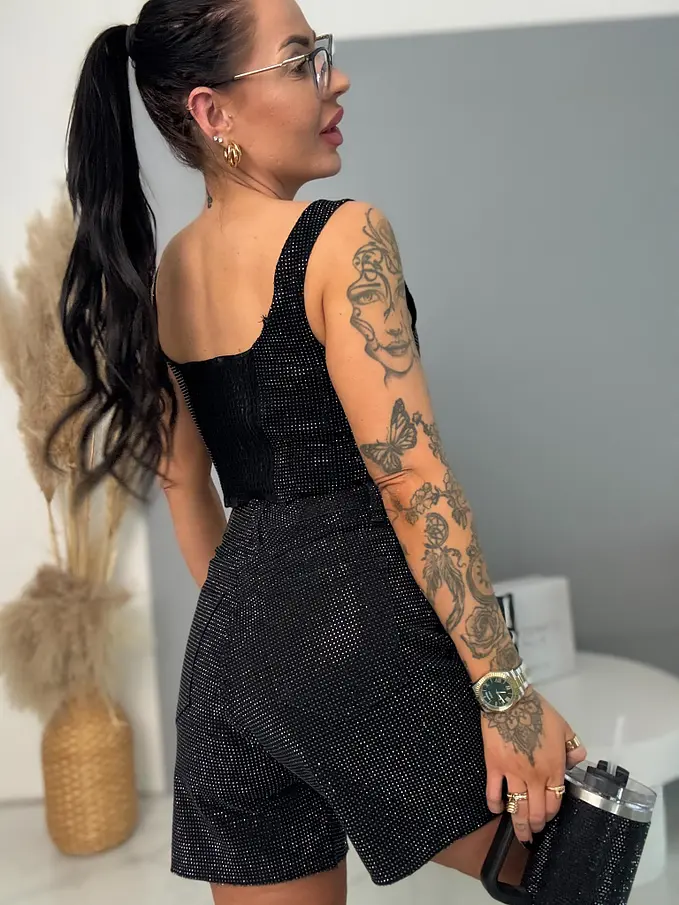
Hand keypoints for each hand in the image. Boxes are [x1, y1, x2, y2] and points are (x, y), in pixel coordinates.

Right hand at [482, 688, 587, 843]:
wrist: (510, 701)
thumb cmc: (537, 712)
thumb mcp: (564, 727)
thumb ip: (574, 747)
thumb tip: (574, 762)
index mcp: (553, 768)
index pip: (555, 801)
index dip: (552, 814)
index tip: (549, 817)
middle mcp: (535, 776)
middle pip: (537, 811)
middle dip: (537, 826)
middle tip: (535, 831)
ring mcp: (513, 774)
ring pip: (518, 808)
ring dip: (520, 825)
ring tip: (521, 833)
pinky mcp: (494, 768)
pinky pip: (493, 792)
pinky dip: (495, 805)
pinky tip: (497, 810)